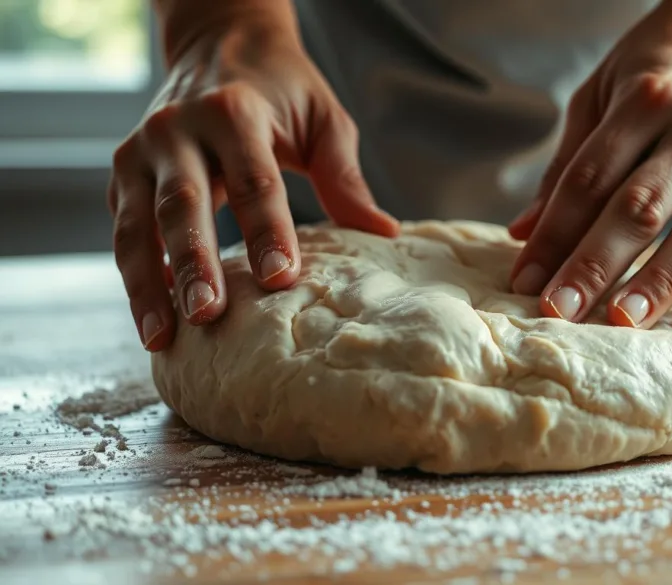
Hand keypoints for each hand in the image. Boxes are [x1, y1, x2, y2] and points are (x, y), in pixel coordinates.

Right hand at [108, 10, 396, 351]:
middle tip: (207, 315)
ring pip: (137, 225)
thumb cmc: (282, 89)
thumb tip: (383, 234)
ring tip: (161, 337)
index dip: (268, 232)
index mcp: (233, 112)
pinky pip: (125, 232)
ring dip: (147, 284)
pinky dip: (135, 276)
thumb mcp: (323, 118)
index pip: (255, 180)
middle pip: (182, 204)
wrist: (218, 45)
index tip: (281, 280)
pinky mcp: (124, 177)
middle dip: (193, 263)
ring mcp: (140, 153)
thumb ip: (345, 176)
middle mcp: (177, 129)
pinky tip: (152, 320)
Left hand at [508, 0, 671, 330]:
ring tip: (623, 323)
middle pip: (640, 209)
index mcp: (648, 100)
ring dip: (659, 284)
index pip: (590, 181)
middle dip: (595, 267)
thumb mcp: (603, 90)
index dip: (553, 234)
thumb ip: (568, 164)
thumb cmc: (665, 60)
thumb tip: (524, 232)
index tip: (523, 280)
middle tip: (560, 312)